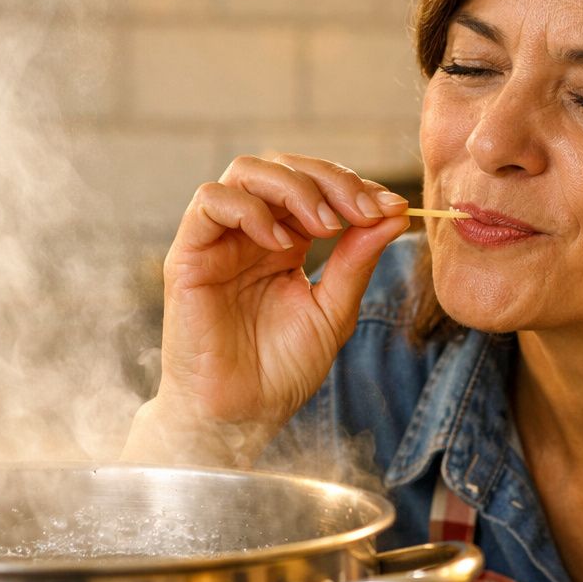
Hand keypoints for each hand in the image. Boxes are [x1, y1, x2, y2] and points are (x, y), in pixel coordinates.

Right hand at [124, 154, 409, 463]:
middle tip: (362, 210)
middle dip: (331, 180)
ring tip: (325, 226)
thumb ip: (358, 260)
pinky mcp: (188, 254)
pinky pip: (209, 202)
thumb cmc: (282, 370)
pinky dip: (250, 210)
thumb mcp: (334, 310)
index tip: (390, 207)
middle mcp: (251, 232)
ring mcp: (219, 240)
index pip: (317, 186)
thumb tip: (394, 212)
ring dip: (294, 187)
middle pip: (285, 167)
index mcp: (286, 241)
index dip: (353, 187)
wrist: (242, 414)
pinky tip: (281, 244)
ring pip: (247, 172)